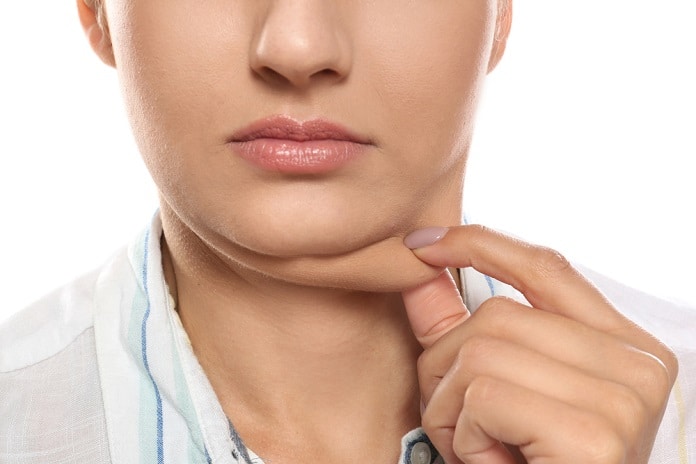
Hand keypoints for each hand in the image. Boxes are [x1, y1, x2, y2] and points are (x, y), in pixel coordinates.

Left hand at [402, 225, 677, 463]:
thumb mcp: (493, 392)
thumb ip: (457, 328)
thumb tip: (420, 270)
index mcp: (625, 347)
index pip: (546, 268)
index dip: (479, 244)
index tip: (424, 245)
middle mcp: (637, 365)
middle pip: (497, 314)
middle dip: (447, 365)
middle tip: (459, 421)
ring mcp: (623, 397)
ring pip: (482, 350)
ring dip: (451, 406)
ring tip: (478, 447)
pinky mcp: (593, 433)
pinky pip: (484, 395)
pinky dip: (465, 434)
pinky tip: (493, 463)